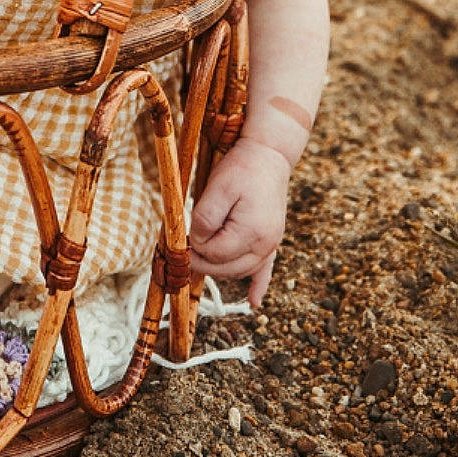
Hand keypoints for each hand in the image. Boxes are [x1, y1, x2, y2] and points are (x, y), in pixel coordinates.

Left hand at [189, 139, 291, 307]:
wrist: (269, 154)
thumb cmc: (241, 168)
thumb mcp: (217, 188)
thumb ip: (205, 219)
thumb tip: (199, 244)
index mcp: (251, 232)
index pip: (214, 254)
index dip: (195, 247)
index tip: (185, 234)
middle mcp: (265, 244)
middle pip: (226, 268)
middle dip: (202, 262)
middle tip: (185, 248)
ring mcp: (271, 244)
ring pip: (240, 271)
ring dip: (219, 268)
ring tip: (200, 259)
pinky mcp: (272, 240)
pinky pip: (266, 270)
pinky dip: (258, 286)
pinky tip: (254, 302)